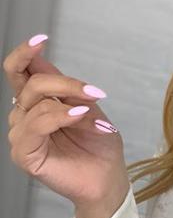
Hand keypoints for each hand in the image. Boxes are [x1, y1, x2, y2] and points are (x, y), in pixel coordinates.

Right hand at [4, 35, 129, 216]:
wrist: (110, 178)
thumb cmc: (99, 146)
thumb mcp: (87, 106)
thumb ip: (64, 86)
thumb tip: (41, 59)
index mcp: (36, 103)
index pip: (18, 72)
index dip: (25, 53)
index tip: (41, 39)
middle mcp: (24, 117)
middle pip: (30, 84)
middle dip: (64, 83)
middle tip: (92, 92)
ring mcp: (22, 136)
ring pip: (36, 104)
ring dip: (69, 106)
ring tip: (91, 116)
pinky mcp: (24, 155)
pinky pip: (35, 126)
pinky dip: (59, 118)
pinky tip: (78, 117)